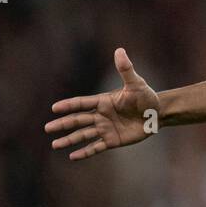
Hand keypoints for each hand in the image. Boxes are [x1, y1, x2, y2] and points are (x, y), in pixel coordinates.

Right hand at [45, 48, 160, 160]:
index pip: (82, 103)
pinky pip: (96, 147)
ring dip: (69, 139)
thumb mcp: (136, 83)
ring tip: (55, 144)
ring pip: (83, 135)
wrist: (158, 114)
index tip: (55, 108)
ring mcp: (105, 129)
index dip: (69, 105)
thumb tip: (119, 50)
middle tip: (48, 128)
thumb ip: (126, 69)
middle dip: (63, 124)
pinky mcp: (112, 140)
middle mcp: (101, 115)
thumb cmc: (147, 97)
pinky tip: (73, 157)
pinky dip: (85, 152)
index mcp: (103, 102)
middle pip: (78, 120)